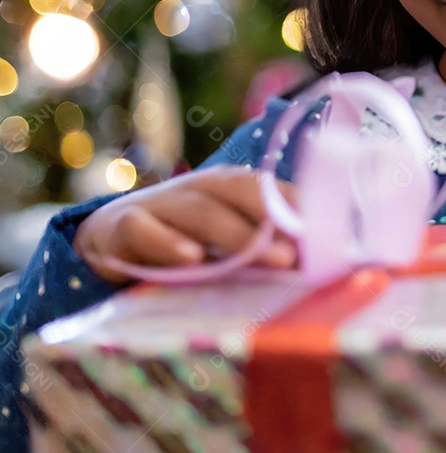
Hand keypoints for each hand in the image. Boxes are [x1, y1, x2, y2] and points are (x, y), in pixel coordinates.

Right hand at [73, 166, 298, 283]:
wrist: (109, 237)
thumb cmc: (185, 238)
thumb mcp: (224, 239)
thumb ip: (262, 245)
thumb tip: (315, 266)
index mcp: (230, 186)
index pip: (271, 188)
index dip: (298, 208)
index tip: (328, 236)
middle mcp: (200, 187)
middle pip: (241, 192)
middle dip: (272, 220)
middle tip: (297, 256)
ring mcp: (162, 203)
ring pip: (200, 212)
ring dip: (234, 234)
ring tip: (264, 257)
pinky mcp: (124, 226)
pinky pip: (145, 230)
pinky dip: (167, 242)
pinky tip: (190, 259)